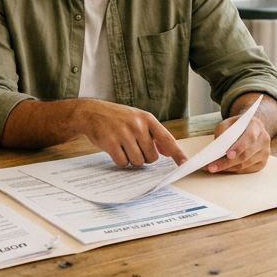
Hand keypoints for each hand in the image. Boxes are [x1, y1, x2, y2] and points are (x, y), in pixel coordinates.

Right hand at [69, 99, 184, 167]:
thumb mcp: (137, 119)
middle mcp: (137, 125)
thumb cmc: (116, 117)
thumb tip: (168, 153)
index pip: (167, 139)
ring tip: (123, 146)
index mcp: (147, 119)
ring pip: (137, 162)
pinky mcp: (110, 142)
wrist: (91, 112)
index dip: (177, 153)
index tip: (185, 165)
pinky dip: (120, 160)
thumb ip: (153, 135)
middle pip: (151, 157)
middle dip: (144, 157)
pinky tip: (115, 149)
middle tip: (134, 147)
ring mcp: (123, 133)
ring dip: (131, 159)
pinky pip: (122, 162)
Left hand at [204, 96, 276, 173]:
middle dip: (227, 162)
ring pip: (245, 164)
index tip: (228, 154)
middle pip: (246, 154)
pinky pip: (247, 169)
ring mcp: (265, 152)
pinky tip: (223, 169)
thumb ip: (224, 133)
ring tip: (213, 168)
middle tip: (212, 166)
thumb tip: (217, 150)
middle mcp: (264, 139)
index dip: (239, 147)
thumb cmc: (237, 126)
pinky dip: (234, 170)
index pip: (249, 137)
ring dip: (228, 168)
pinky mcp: (262, 162)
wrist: (250, 128)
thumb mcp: (228, 124)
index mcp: (256, 126)